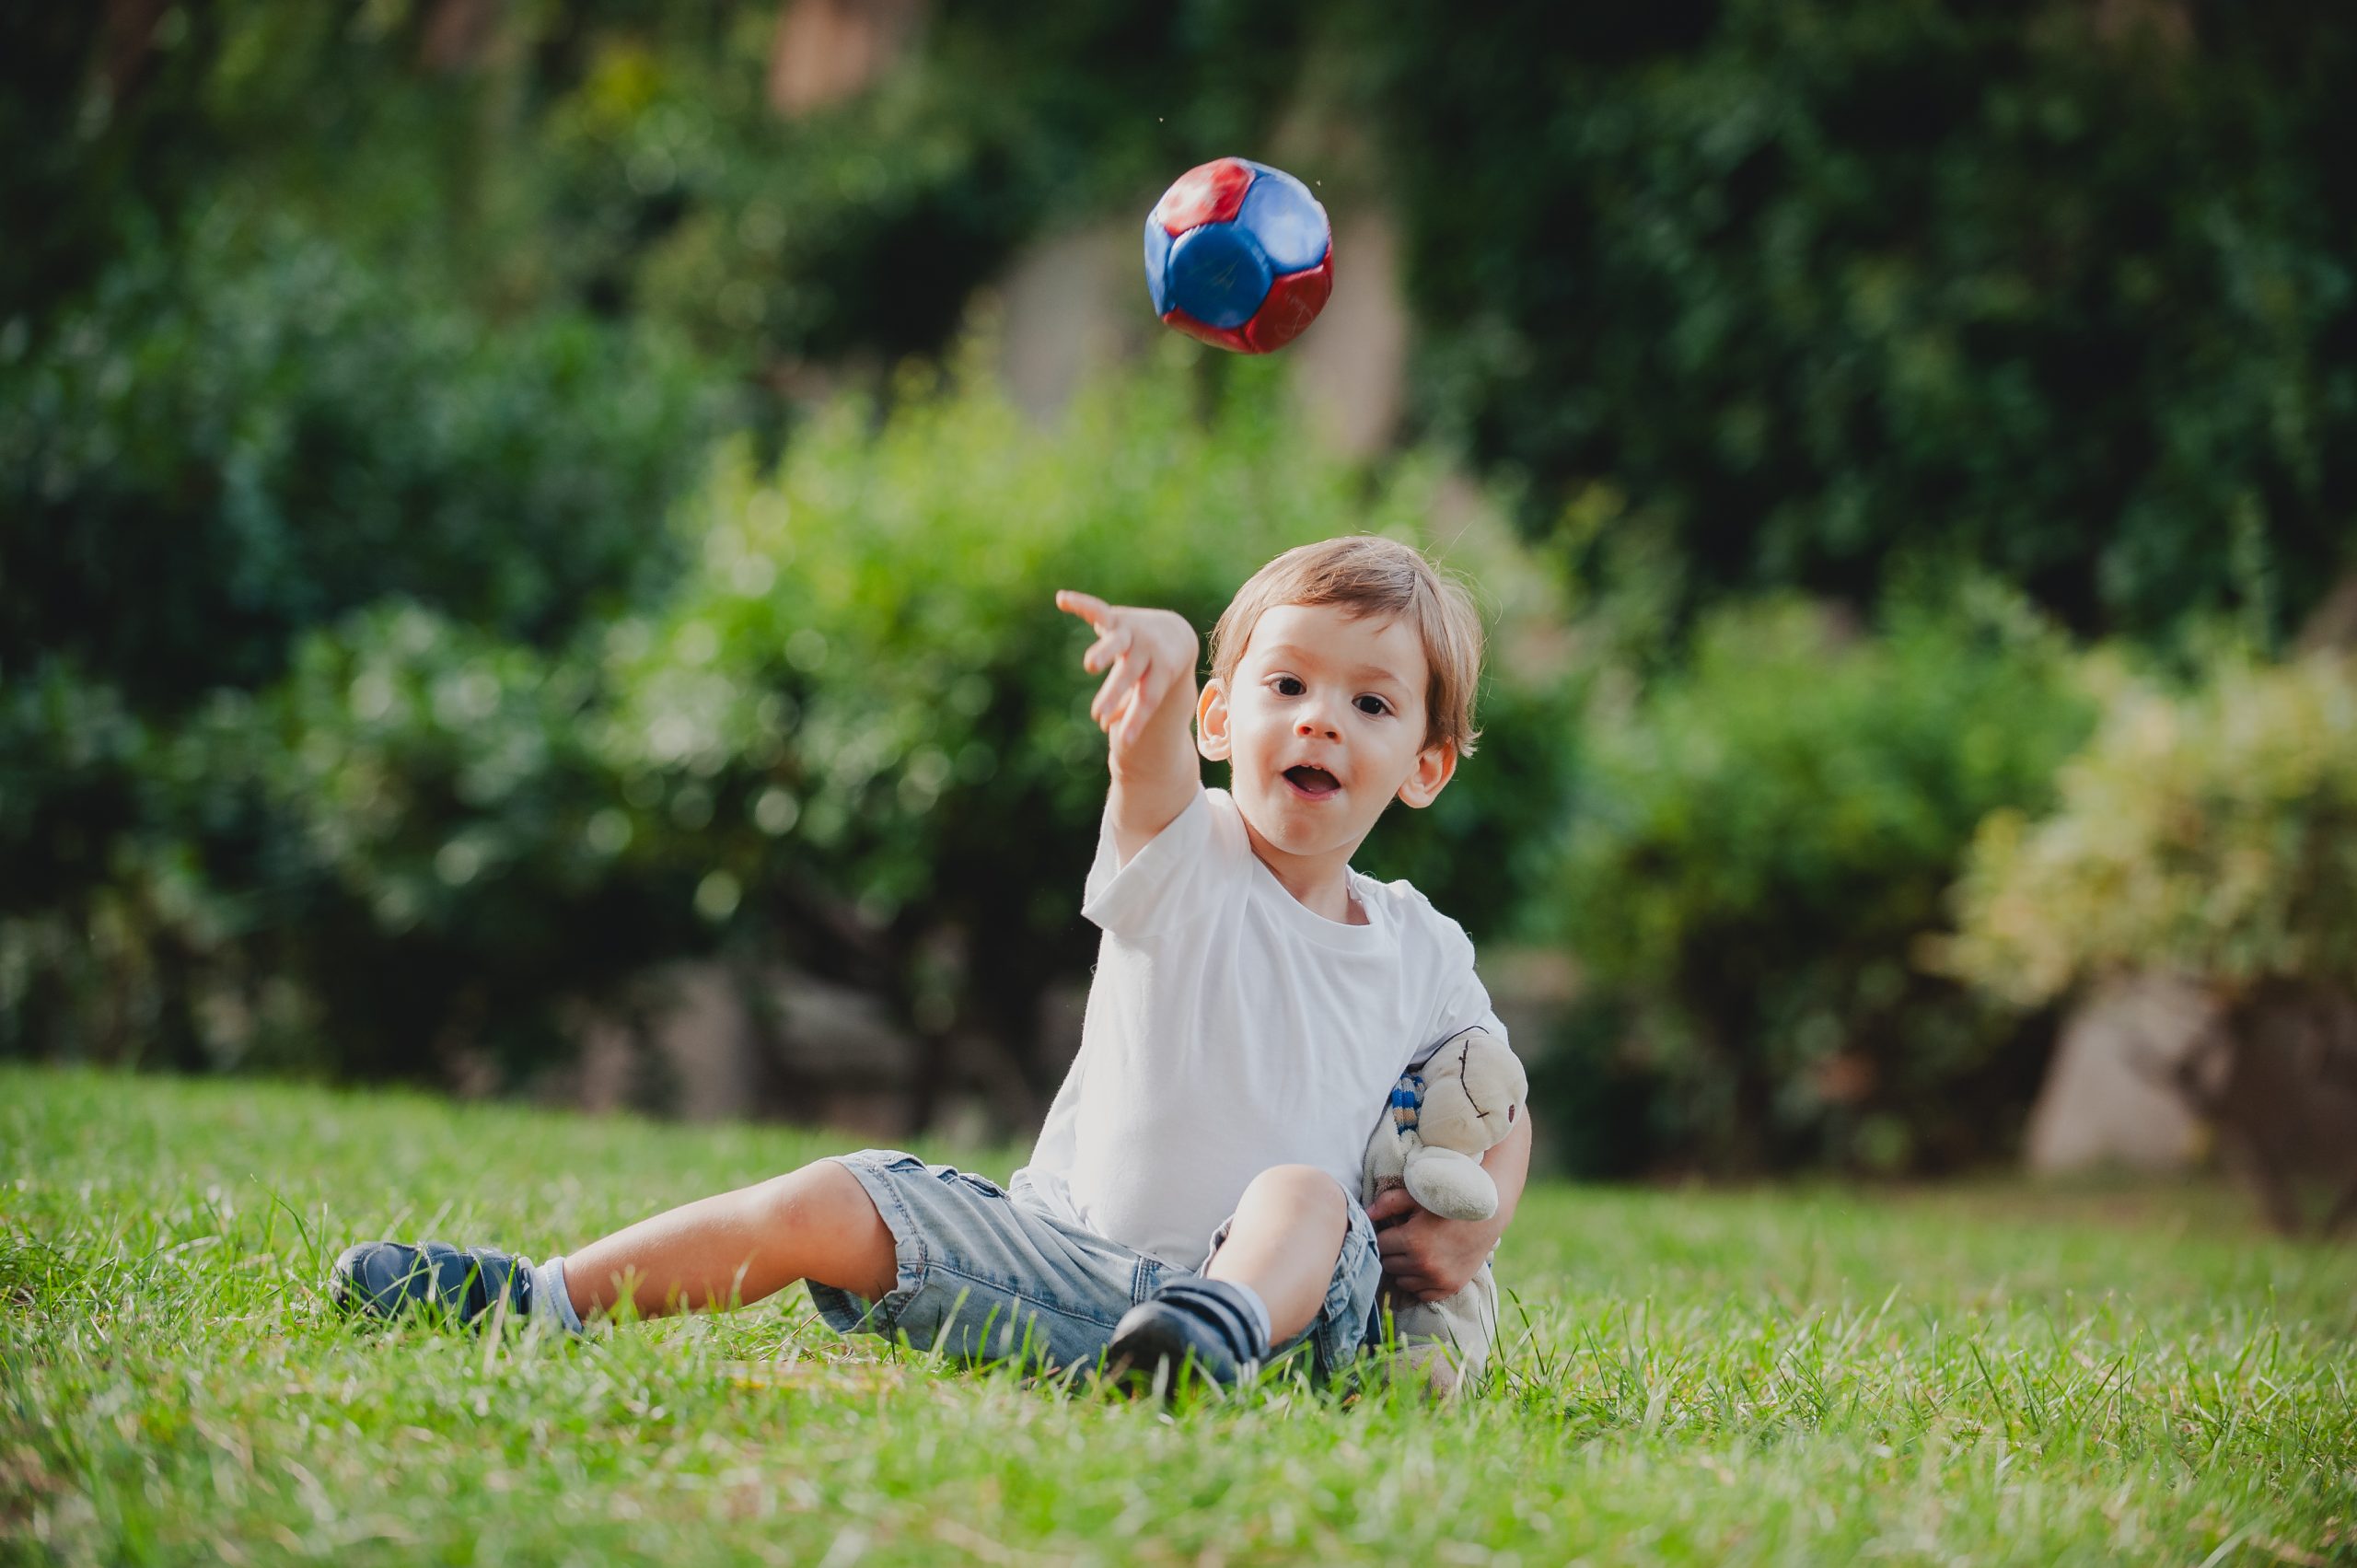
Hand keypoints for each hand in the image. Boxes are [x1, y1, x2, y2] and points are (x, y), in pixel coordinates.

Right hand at [1055, 590, 1197, 750]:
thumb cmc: (1156, 670)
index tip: (1127, 742)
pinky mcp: (1116, 618)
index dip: (1137, 720)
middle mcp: (1147, 651)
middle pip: (1131, 673)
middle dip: (1115, 693)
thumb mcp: (1150, 688)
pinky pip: (1096, 609)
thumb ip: (1131, 707)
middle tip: (1099, 714)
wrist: (1175, 632)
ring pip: (1116, 643)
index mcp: (1160, 672)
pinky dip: (1080, 604)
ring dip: (1103, 653)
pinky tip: (1061, 599)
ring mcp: (1131, 633)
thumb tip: (1107, 725)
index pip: (1148, 699)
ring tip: (1090, 666)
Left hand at [1366, 1184, 1503, 1302]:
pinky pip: (1421, 1294)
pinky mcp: (1450, 1287)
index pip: (1379, 1245)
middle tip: (1404, 1240)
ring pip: (1402, 1281)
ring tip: (1416, 1252)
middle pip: (1389, 1264)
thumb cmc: (1449, 1203)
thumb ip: (1389, 1203)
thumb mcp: (1418, 1195)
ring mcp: (1437, 1279)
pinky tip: (1426, 1266)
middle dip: (1393, 1252)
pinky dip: (1420, 1283)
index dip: (1384, 1236)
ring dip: (1404, 1269)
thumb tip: (1366, 1214)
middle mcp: (1423, 1264)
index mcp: (1412, 1240)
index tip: (1393, 1230)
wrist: (1487, 1217)